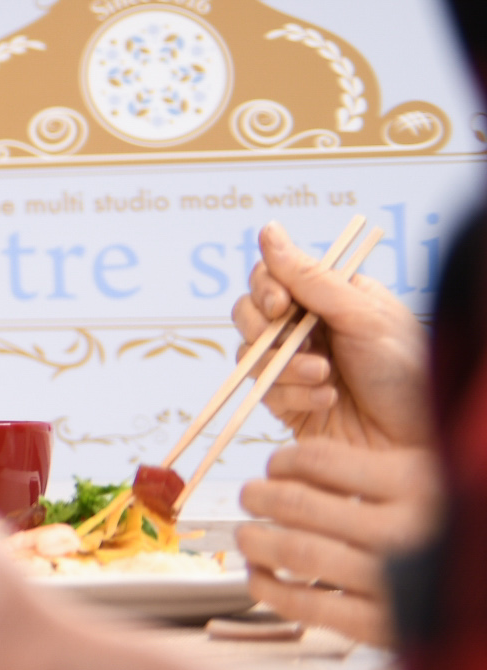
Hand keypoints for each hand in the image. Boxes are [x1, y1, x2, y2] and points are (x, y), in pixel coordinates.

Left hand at [242, 433, 436, 643]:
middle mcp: (404, 529)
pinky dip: (271, 591)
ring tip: (248, 537)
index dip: (282, 462)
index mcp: (417, 482)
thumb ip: (378, 472)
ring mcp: (394, 580)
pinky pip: (309, 606)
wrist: (485, 592)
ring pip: (297, 551)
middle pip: (298, 505)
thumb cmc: (451, 529)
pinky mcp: (384, 626)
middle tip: (250, 498)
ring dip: (257, 542)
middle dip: (260, 499)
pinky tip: (261, 578)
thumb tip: (296, 463)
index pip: (319, 458)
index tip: (274, 468)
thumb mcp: (434, 481)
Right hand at [243, 222, 429, 451]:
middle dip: (265, 329)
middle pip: (249, 313)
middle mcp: (307, 328)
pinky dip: (292, 394)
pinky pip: (263, 390)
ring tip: (325, 377)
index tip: (281, 305)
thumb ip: (310, 277)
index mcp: (329, 298)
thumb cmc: (406, 372)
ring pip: (249, 352)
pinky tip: (326, 400)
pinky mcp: (287, 400)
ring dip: (285, 365)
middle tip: (298, 341)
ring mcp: (294, 365)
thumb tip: (267, 229)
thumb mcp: (363, 317)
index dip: (265, 288)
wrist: (419, 440)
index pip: (272, 277)